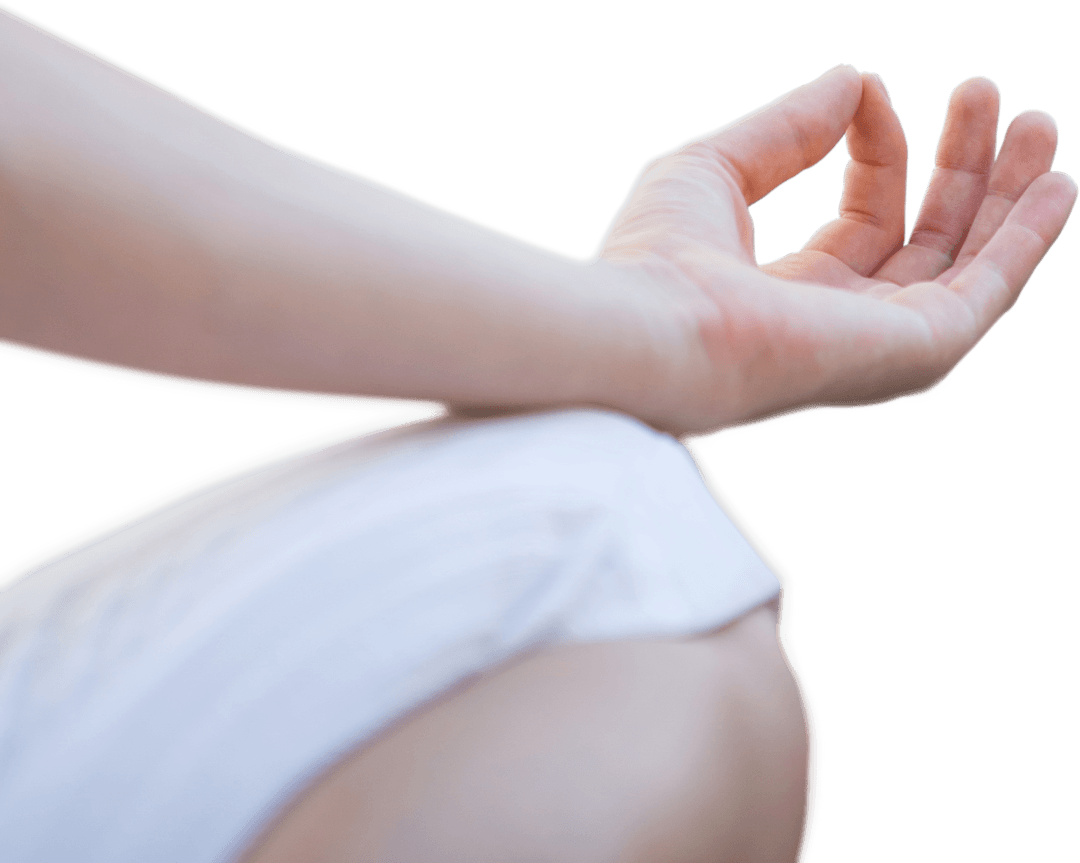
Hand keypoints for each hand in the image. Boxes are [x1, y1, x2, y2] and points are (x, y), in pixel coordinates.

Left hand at [596, 65, 1076, 439]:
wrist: (655, 328)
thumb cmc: (660, 259)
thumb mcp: (718, 169)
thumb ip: (787, 128)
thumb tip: (852, 79)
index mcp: (793, 290)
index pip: (863, 215)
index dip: (877, 146)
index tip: (872, 89)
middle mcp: (842, 324)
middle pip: (924, 241)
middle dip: (960, 167)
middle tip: (983, 93)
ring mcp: (881, 344)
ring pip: (963, 264)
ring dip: (1003, 193)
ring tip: (1037, 123)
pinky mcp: (915, 352)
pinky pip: (988, 292)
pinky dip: (1024, 238)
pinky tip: (1056, 184)